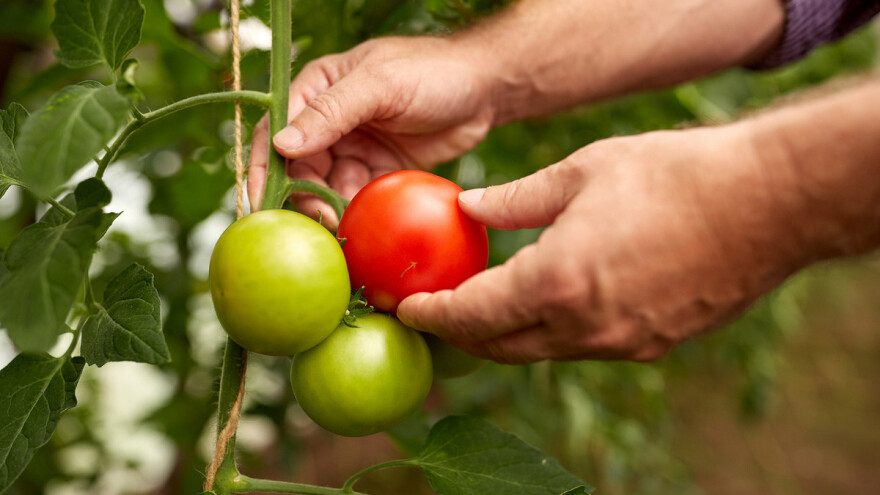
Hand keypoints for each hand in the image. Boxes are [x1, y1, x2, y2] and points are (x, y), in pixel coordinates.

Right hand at [247, 37, 494, 224]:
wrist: (486, 90)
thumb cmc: (433, 72)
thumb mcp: (380, 85)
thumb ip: (331, 113)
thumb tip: (281, 144)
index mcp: (317, 90)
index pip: (273, 131)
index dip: (262, 168)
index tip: (261, 203)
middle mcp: (329, 122)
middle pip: (296, 168)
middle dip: (302, 198)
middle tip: (321, 223)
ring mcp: (353, 148)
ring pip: (325, 188)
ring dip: (329, 210)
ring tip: (343, 230)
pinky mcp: (378, 172)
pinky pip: (355, 199)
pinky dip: (355, 214)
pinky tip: (362, 229)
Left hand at [397, 124, 812, 362]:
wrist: (768, 202)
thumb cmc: (673, 175)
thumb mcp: (581, 172)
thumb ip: (515, 200)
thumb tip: (468, 208)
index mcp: (556, 282)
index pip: (473, 316)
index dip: (434, 316)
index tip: (409, 310)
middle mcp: (584, 326)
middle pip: (501, 348)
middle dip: (464, 334)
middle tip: (440, 312)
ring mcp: (622, 342)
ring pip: (542, 352)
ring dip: (508, 336)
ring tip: (488, 307)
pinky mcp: (653, 343)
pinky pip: (584, 347)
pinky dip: (553, 332)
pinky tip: (551, 303)